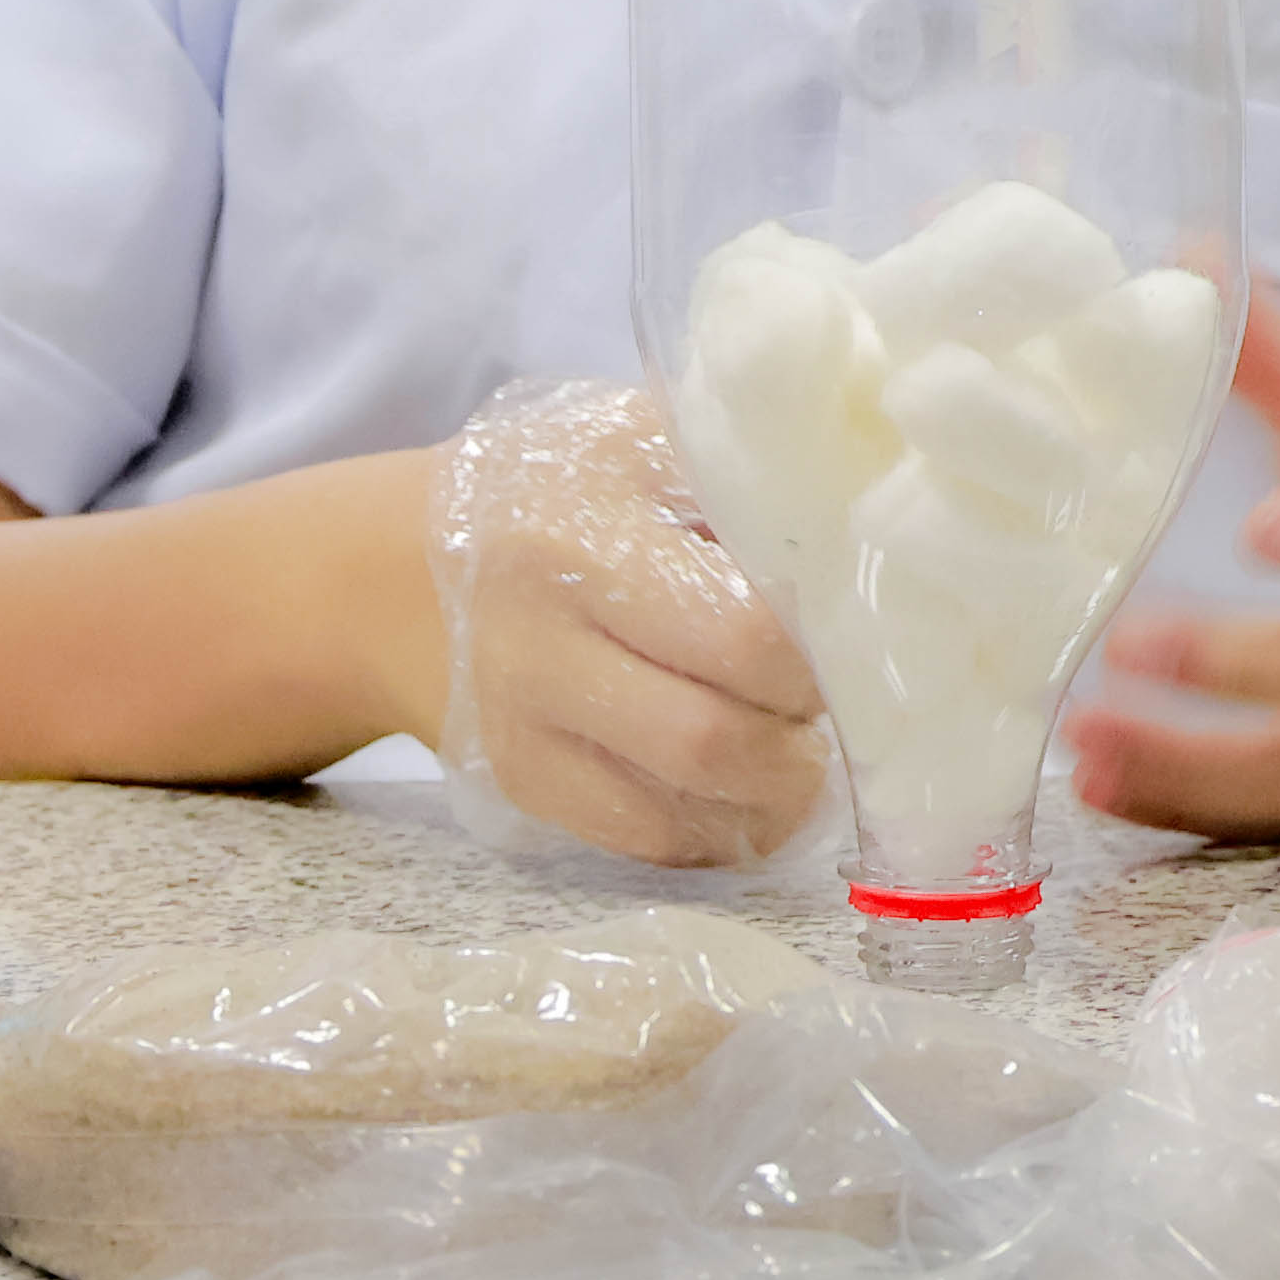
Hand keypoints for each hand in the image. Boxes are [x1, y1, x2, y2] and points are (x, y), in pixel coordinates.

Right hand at [429, 381, 827, 867]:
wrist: (407, 565)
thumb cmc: (561, 489)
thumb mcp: (639, 438)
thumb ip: (744, 471)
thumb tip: (872, 523)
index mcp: (578, 537)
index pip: (743, 631)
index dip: (820, 651)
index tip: (846, 632)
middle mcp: (539, 643)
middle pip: (716, 738)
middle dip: (802, 734)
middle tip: (827, 699)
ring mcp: (525, 728)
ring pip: (687, 809)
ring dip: (775, 793)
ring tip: (797, 743)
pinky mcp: (524, 787)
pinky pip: (651, 841)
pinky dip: (720, 825)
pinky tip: (742, 780)